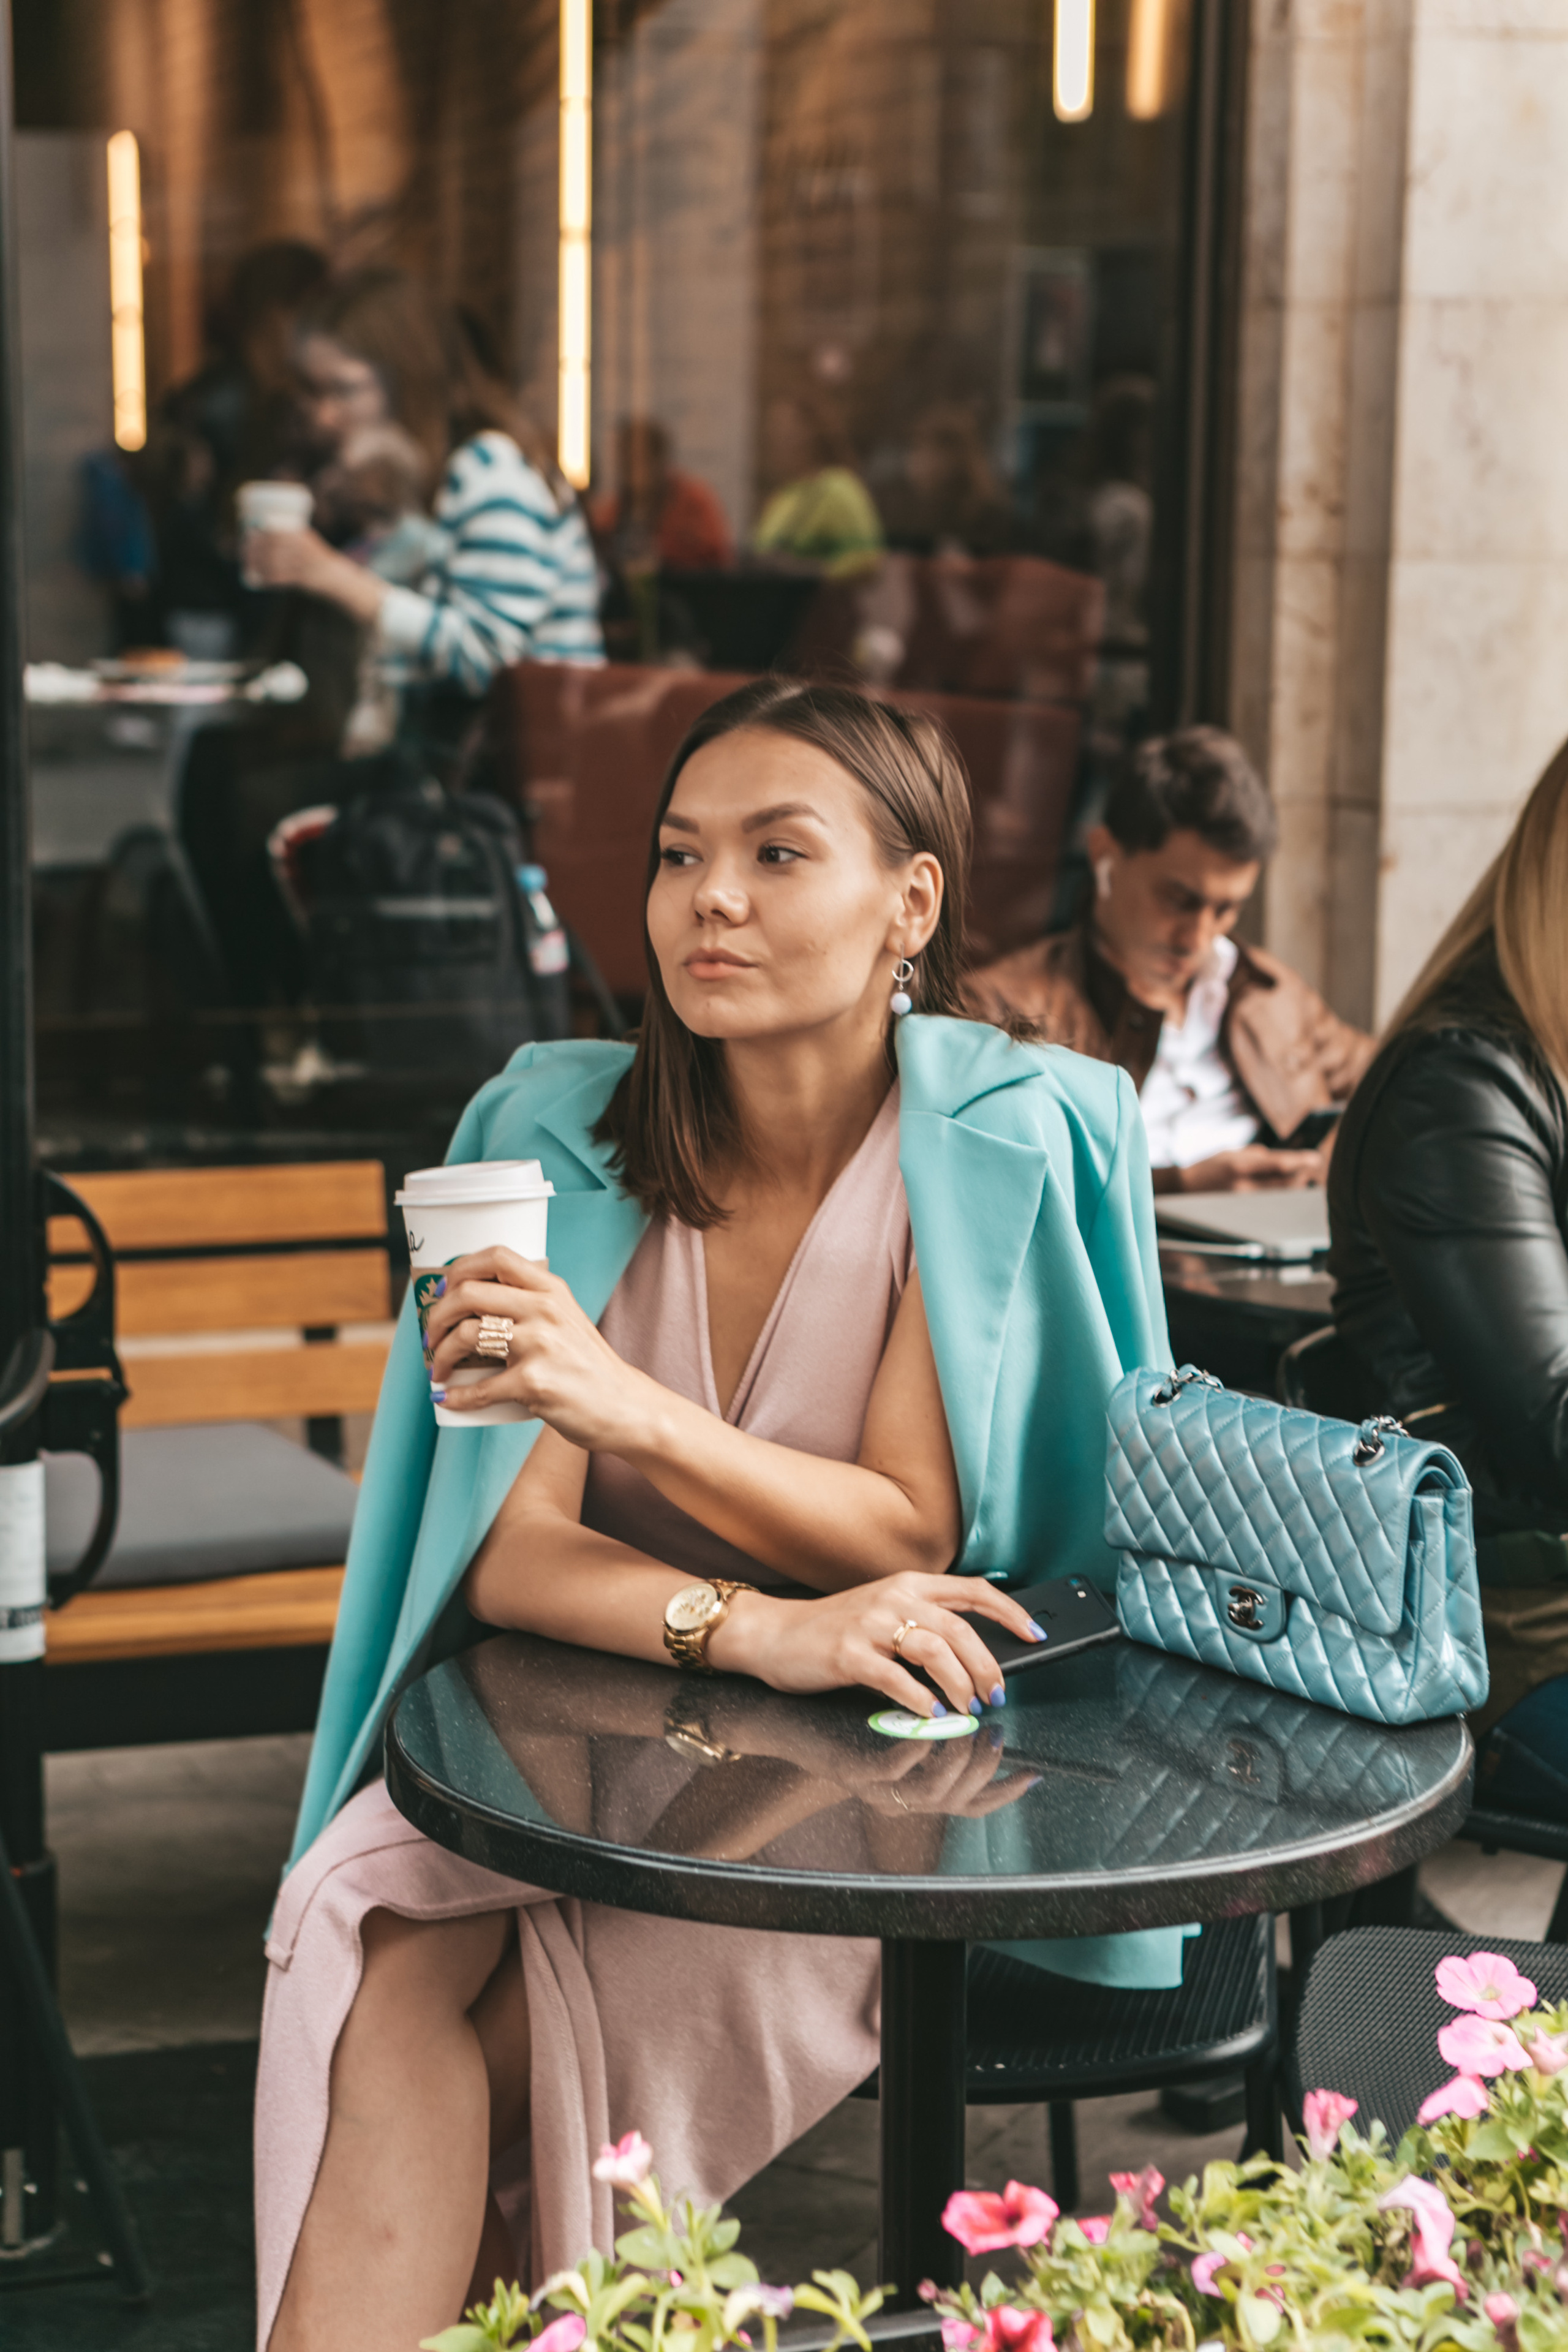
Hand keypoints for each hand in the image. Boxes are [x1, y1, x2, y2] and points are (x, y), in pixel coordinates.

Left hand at [244, 526, 387, 620]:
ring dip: (258, 563)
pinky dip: (268, 578)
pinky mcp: (304, 580)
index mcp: (305, 537)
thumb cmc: (315, 557)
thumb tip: (260, 528)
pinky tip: (258, 578)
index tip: (249, 533)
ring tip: (247, 562)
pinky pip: (282, 579)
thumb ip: (288, 535)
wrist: (335, 577)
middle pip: (274, 547)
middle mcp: (305, 550)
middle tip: (243, 548)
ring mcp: (305, 566)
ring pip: (276, 563)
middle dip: (255, 547)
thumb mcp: (305, 540)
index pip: (279, 532)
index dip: (262, 533)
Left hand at [423, 1246, 653, 1450]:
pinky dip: (455, 1397)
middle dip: (437, 1315)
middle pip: (468, 1293)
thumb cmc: (588, 1366)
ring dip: (440, 1355)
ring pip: (467, 1335)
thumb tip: (470, 1305)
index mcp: (551, 1289)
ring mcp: (539, 1345)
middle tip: (431, 1336)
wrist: (624, 1406)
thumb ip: (530, 1305)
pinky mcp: (534, 1383)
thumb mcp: (566, 1319)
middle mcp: (545, 1309)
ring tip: (438, 1369)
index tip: (444, 1291)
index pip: (496, 1257)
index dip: (459, 1269)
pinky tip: (447, 1400)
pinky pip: (479, 1388)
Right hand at [709, 1570, 1044, 1719]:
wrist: (774, 1633)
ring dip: (960, 1686)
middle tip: (997, 1693)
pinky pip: (896, 1679)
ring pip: (935, 1651)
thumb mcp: (885, 1612)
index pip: (974, 1591)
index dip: (1010, 1613)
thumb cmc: (834, 1629)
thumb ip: (926, 1622)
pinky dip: (921, 1700)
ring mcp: (870, 1624)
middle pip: (961, 1629)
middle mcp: (895, 1598)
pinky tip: (931, 1714)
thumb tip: (976, 1654)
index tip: (1034, 1634)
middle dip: (988, 1666)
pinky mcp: (849, 1654)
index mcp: (910, 1584)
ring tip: (968, 1708)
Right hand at [1173, 1144, 1323, 1192]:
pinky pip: (1270, 1206)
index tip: (1316, 1158)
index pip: (1279, 1163)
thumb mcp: (1231, 1152)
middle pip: (1285, 1183)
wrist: (1182, 1189)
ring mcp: (1244, 1203)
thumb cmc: (1208, 1167)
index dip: (1301, 1161)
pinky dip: (1281, 1197)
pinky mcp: (1243, 1214)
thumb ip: (1257, 1155)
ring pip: (1280, 1197)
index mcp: (1240, 1165)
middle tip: (1312, 1167)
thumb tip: (1283, 1158)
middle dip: (1302, 1174)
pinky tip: (1286, 1192)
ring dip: (1294, 1187)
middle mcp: (1243, 1186)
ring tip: (1301, 1177)